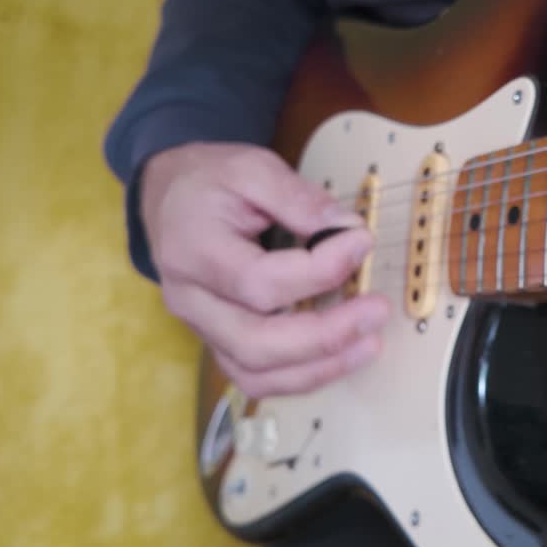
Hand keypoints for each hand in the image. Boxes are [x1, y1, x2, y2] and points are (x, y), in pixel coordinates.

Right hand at [140, 142, 388, 398]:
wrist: (171, 199)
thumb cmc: (210, 183)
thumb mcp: (251, 168)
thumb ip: (298, 198)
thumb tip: (347, 228)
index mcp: (192, 250)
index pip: (258, 280)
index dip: (317, 270)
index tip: (360, 242)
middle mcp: (191, 299)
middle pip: (255, 342)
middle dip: (325, 335)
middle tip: (375, 311)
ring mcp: (201, 328)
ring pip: (256, 373)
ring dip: (320, 367)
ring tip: (369, 342)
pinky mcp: (218, 342)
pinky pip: (257, 379)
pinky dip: (303, 376)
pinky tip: (342, 356)